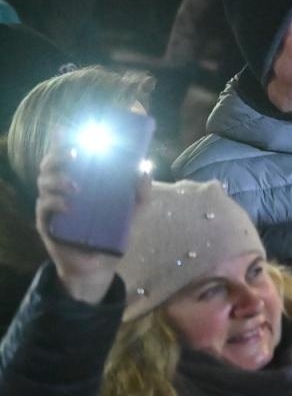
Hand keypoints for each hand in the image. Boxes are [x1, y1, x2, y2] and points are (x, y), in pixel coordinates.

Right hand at [34, 140, 148, 304]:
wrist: (100, 267)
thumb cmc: (113, 236)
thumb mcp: (133, 214)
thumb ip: (142, 194)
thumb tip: (144, 169)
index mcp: (82, 181)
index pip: (70, 155)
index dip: (65, 140)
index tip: (68, 128)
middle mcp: (63, 188)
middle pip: (51, 163)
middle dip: (59, 154)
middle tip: (75, 153)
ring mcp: (53, 205)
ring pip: (43, 181)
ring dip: (58, 178)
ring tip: (77, 186)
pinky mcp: (47, 223)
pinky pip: (43, 207)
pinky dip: (55, 202)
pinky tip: (69, 205)